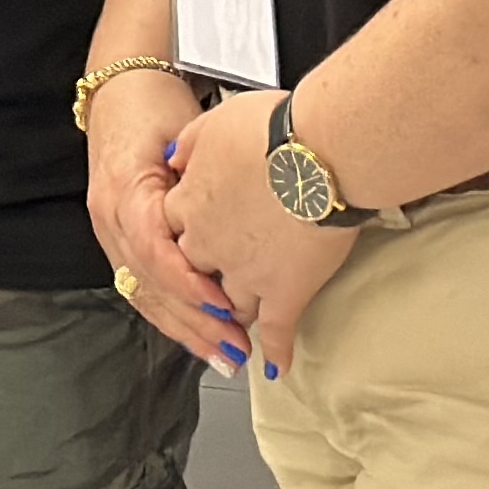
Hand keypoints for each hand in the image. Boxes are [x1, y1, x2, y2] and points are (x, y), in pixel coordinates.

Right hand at [84, 69, 242, 374]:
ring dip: (185, 328)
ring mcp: (108, 230)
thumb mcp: (183, 132)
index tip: (226, 305)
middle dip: (195, 320)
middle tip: (238, 347)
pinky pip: (139, 286)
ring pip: (142, 293)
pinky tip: (195, 338)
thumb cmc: (155, 106)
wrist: (121, 89)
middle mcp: (109, 216)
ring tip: (225, 356)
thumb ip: (203, 176)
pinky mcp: (117, 238)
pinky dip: (170, 316)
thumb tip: (243, 218)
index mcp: (124, 190)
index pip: (152, 250)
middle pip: (148, 282)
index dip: (189, 282)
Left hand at [167, 90, 361, 379]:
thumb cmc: (271, 130)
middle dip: (201, 284)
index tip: (191, 242)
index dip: (181, 236)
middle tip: (212, 294)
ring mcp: (246, 272)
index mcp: (186, 202)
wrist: (318, 154)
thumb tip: (171, 159)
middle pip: (195, 273)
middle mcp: (208, 243)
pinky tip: (277, 364)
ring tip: (240, 327)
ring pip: (232, 304)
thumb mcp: (212, 124)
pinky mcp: (287, 290)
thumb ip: (188, 146)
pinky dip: (278, 348)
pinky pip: (278, 328)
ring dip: (235, 315)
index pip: (170, 230)